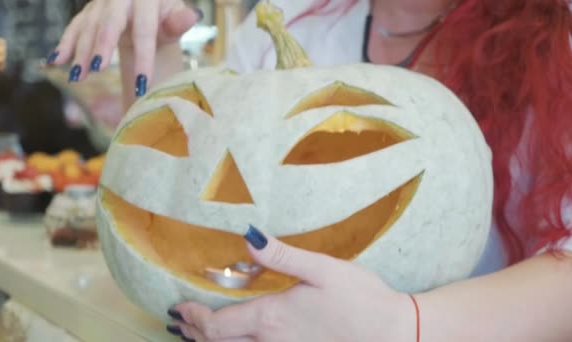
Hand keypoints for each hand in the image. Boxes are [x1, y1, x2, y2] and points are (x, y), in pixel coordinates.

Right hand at [48, 0, 199, 87]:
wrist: (148, 8)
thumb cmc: (164, 18)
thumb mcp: (174, 18)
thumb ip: (179, 21)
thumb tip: (191, 16)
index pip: (144, 30)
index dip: (144, 57)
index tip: (143, 83)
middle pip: (109, 22)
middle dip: (101, 46)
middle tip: (97, 69)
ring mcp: (101, 3)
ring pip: (89, 26)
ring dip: (80, 52)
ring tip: (78, 76)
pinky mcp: (89, 11)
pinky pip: (74, 27)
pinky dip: (65, 44)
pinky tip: (55, 62)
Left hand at [167, 226, 415, 341]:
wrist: (393, 333)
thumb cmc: (360, 299)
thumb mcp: (322, 268)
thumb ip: (281, 255)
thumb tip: (247, 236)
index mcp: (272, 318)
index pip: (217, 326)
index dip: (193, 318)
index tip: (178, 308)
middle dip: (195, 332)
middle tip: (179, 321)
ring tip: (196, 333)